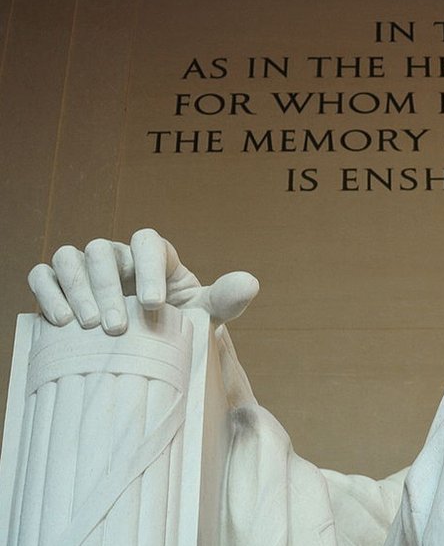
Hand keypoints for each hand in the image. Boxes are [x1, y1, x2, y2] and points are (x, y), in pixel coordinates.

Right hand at [28, 228, 258, 334]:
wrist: (155, 349)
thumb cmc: (180, 325)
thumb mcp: (205, 314)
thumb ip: (226, 299)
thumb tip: (250, 284)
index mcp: (155, 257)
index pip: (147, 242)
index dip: (148, 267)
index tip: (154, 305)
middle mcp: (119, 257)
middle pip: (104, 251)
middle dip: (108, 287)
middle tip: (118, 327)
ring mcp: (87, 270)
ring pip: (71, 257)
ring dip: (77, 289)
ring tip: (88, 326)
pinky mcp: (62, 287)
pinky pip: (44, 274)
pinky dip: (48, 290)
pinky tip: (60, 319)